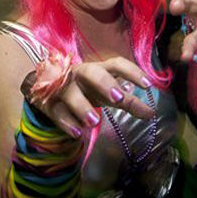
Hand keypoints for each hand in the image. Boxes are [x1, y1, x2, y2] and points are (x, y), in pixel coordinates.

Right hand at [33, 57, 154, 138]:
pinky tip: (77, 133)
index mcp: (98, 69)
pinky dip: (67, 122)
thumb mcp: (106, 93)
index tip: (147, 85)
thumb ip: (128, 101)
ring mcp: (62, 87)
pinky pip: (56, 112)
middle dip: (104, 83)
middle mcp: (80, 74)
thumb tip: (151, 113)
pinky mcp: (48, 103)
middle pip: (91, 73)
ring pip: (70, 93)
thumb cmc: (85, 89)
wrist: (45, 87)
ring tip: (95, 121)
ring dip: (82, 106)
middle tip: (117, 98)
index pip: (116, 64)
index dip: (132, 72)